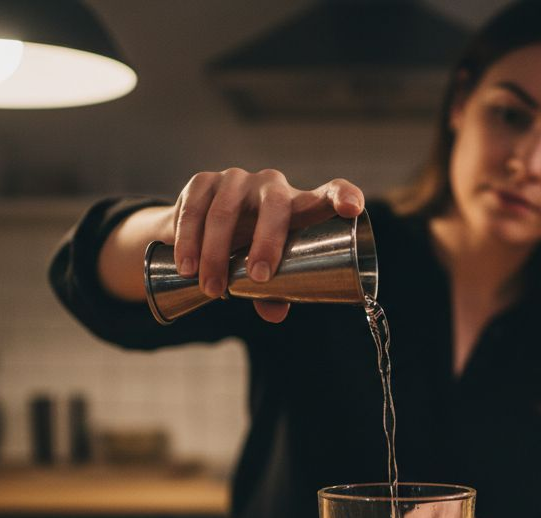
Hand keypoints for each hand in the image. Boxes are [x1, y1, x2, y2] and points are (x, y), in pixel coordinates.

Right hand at [171, 168, 364, 322]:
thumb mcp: (267, 271)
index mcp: (300, 204)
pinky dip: (189, 238)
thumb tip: (275, 315)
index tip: (352, 210)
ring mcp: (236, 180)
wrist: (201, 228)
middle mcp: (272, 185)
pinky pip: (195, 208)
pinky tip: (187, 264)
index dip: (344, 195)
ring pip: (227, 211)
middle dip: (267, 242)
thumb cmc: (250, 249)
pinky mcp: (203, 182)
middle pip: (276, 205)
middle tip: (258, 279)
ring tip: (213, 288)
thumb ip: (275, 292)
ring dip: (217, 251)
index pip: (331, 191)